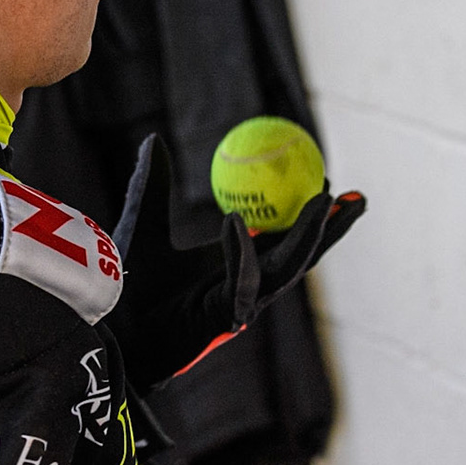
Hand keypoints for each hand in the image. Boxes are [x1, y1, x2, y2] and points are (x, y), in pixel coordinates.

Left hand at [107, 134, 365, 384]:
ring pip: (285, 268)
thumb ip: (153, 184)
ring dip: (307, 235)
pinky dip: (240, 251)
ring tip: (325, 201)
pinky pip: (240, 282)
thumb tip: (153, 139)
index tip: (332, 182)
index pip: (284, 235)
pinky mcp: (222, 320)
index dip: (312, 212)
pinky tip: (235, 222)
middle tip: (358, 197)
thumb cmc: (124, 283)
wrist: (107, 326)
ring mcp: (238, 303)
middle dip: (334, 228)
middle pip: (303, 254)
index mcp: (234, 260)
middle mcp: (244, 283)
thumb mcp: (141, 220)